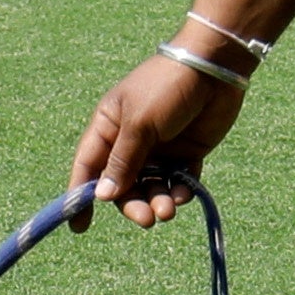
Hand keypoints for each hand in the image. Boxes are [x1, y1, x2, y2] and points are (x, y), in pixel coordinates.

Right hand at [72, 43, 248, 223]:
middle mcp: (130, 141)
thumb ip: (122, 161)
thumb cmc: (167, 87)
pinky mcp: (186, 154)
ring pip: (150, 187)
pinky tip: (185, 193)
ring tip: (168, 209)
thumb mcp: (139, 123)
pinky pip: (177, 183)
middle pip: (122, 185)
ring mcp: (159, 149)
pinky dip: (179, 192)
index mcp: (109, 126)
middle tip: (147, 219)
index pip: (88, 166)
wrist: (215, 68)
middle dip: (132, 204)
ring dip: (157, 201)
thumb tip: (101, 195)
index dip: (81, 196)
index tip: (79, 226)